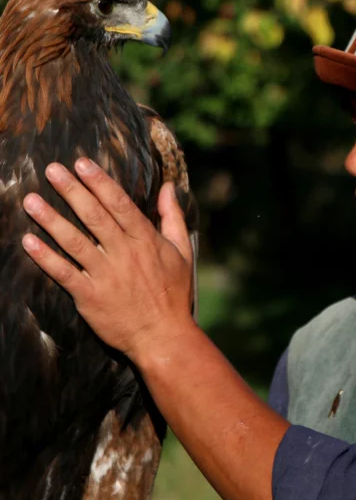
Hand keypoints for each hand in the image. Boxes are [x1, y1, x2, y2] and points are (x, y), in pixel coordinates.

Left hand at [21, 159, 195, 363]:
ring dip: (51, 219)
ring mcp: (105, 275)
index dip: (100, 182)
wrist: (163, 336)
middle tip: (52, 170)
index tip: (82, 163)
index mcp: (145, 240)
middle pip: (94, 216)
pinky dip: (45, 258)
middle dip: (72, 190)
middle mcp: (124, 253)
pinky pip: (64, 273)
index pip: (119, 204)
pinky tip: (29, 241)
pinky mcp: (90, 297)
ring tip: (31, 200)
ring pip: (75, 241)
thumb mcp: (182, 250)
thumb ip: (172, 216)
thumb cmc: (174, 293)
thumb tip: (169, 186)